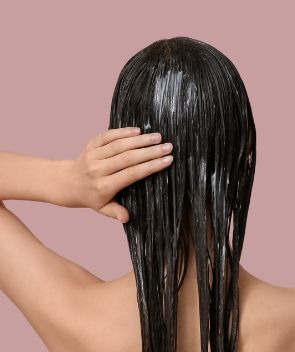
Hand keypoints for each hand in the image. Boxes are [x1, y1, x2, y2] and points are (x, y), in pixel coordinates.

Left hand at [58, 127, 173, 221]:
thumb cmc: (90, 197)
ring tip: (158, 137)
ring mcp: (93, 155)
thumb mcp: (102, 209)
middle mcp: (98, 169)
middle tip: (168, 146)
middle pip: (128, 157)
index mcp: (104, 186)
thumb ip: (115, 213)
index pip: (132, 174)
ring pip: (120, 144)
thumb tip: (127, 218)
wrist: (66, 182)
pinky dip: (123, 132)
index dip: (151, 166)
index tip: (167, 160)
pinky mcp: (90, 145)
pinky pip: (108, 136)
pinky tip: (138, 130)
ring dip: (140, 139)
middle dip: (150, 151)